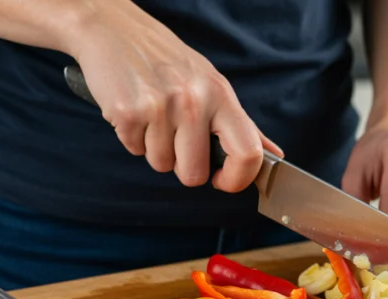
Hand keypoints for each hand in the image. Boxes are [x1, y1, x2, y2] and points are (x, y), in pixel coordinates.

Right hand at [69, 3, 281, 191]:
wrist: (113, 29)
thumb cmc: (165, 60)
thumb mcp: (211, 84)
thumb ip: (243, 125)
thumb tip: (274, 156)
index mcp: (220, 95)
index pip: (248, 153)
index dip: (237, 180)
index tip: (222, 180)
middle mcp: (194, 100)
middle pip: (195, 174)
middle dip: (183, 166)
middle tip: (175, 137)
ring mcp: (160, 106)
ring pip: (162, 165)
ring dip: (154, 148)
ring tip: (152, 116)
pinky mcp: (128, 112)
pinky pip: (134, 150)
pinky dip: (132, 138)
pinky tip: (134, 111)